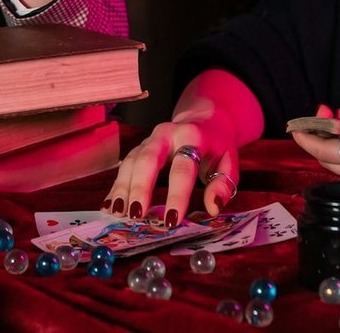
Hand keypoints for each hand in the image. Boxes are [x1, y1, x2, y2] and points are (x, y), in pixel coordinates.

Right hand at [103, 107, 238, 225]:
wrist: (204, 118)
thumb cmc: (217, 146)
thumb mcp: (230, 162)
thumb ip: (223, 184)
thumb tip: (212, 208)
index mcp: (193, 136)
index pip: (184, 167)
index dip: (177, 194)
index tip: (172, 220)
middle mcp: (167, 134)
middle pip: (149, 159)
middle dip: (141, 187)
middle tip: (136, 215)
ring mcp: (150, 139)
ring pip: (132, 161)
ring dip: (123, 188)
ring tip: (119, 213)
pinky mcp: (140, 146)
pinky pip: (125, 165)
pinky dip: (116, 186)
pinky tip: (109, 206)